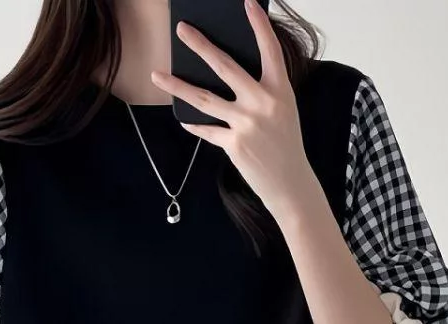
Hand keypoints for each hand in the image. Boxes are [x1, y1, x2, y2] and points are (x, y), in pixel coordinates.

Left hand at [150, 0, 314, 216]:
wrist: (289, 182)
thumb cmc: (285, 143)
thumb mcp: (283, 110)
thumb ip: (261, 91)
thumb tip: (227, 74)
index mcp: (279, 90)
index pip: (269, 50)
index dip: (258, 25)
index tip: (247, 3)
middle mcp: (262, 103)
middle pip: (224, 66)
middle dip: (200, 45)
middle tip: (182, 29)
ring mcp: (246, 123)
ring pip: (204, 98)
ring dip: (177, 86)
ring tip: (157, 75)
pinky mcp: (233, 143)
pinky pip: (207, 129)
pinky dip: (194, 124)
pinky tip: (183, 118)